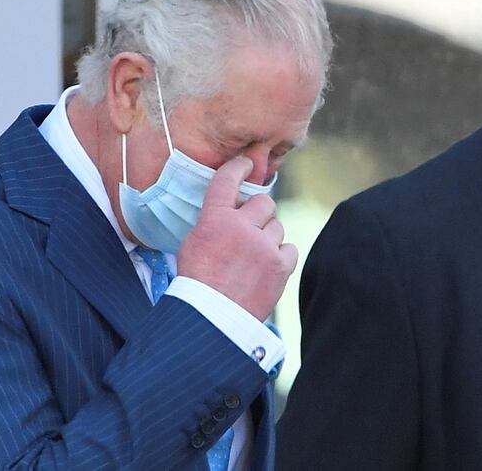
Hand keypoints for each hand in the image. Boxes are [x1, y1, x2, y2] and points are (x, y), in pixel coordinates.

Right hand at [177, 156, 297, 320]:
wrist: (211, 317)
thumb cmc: (196, 281)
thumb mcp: (193, 242)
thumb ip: (213, 222)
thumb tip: (229, 212)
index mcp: (215, 218)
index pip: (229, 179)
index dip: (240, 167)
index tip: (247, 163)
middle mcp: (242, 226)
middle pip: (264, 202)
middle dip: (258, 212)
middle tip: (249, 227)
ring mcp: (264, 246)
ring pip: (277, 226)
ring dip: (267, 236)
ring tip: (253, 255)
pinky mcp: (281, 266)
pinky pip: (289, 249)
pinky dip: (280, 255)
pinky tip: (266, 266)